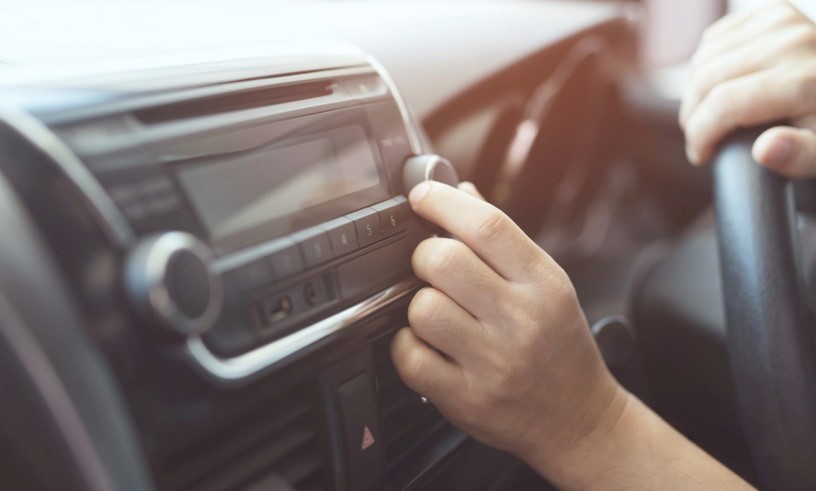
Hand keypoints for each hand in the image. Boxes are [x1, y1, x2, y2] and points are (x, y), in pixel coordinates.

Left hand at [391, 182, 624, 475]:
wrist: (581, 420)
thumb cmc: (560, 346)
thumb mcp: (548, 285)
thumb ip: (503, 239)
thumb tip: (460, 192)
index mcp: (543, 283)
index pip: (486, 225)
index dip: (443, 201)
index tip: (421, 196)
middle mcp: (521, 320)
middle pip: (444, 261)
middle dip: (424, 255)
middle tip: (430, 266)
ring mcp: (494, 362)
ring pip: (423, 309)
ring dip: (418, 305)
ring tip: (436, 313)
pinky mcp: (468, 399)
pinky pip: (411, 358)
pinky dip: (407, 347)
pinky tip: (427, 346)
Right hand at [680, 0, 815, 177]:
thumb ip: (798, 157)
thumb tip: (765, 149)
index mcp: (805, 80)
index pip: (725, 104)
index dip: (701, 134)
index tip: (700, 156)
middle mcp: (792, 42)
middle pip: (708, 79)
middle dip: (692, 116)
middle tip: (699, 140)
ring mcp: (781, 21)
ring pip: (703, 59)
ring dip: (693, 93)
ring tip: (704, 117)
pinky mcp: (771, 11)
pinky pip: (713, 39)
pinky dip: (705, 66)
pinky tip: (716, 87)